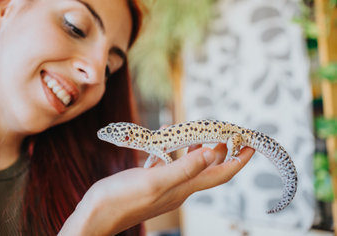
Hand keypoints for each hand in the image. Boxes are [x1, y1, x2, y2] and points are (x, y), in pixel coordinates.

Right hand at [59, 144, 253, 235]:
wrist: (96, 214)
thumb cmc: (122, 199)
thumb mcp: (155, 181)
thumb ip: (184, 168)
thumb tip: (213, 153)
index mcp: (183, 188)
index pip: (219, 174)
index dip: (237, 161)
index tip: (250, 145)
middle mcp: (178, 187)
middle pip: (207, 168)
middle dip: (220, 150)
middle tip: (225, 132)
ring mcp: (164, 184)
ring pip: (187, 163)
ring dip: (195, 147)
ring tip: (198, 131)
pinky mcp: (150, 181)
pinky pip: (168, 161)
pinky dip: (171, 147)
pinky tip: (166, 135)